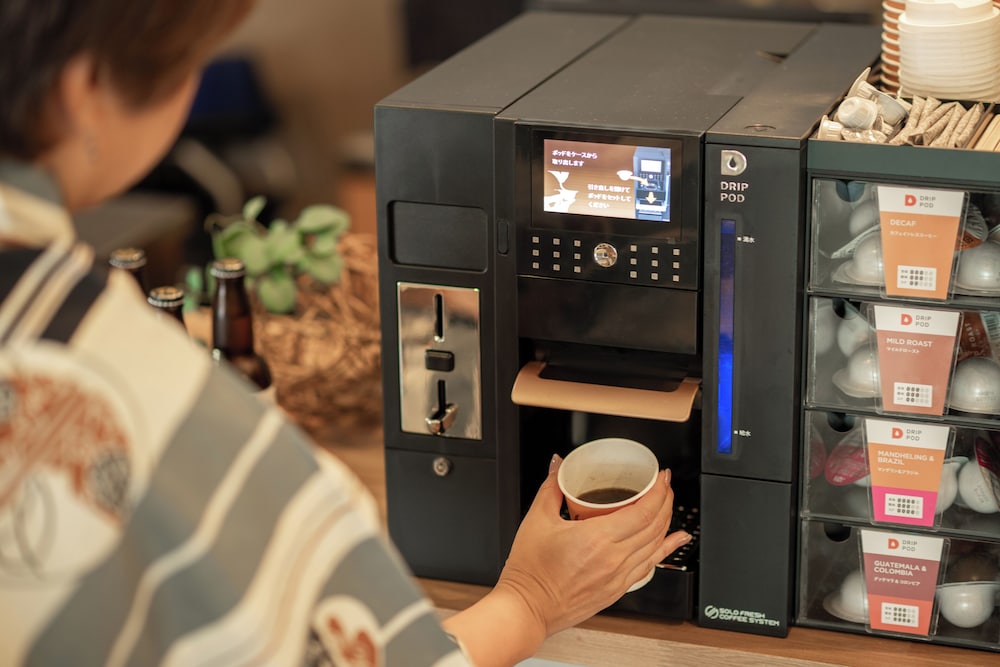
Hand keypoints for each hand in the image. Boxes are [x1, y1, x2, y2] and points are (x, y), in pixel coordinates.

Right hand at [496, 454, 691, 636]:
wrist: (528, 608)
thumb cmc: (530, 571)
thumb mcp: (537, 520)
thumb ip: (551, 487)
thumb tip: (558, 465)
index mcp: (596, 538)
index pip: (643, 512)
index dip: (659, 492)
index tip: (662, 477)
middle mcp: (613, 559)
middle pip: (655, 526)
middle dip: (666, 501)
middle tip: (665, 485)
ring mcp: (618, 577)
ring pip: (655, 546)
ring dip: (667, 523)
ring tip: (668, 505)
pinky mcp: (617, 590)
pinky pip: (649, 566)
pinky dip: (664, 550)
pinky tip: (674, 540)